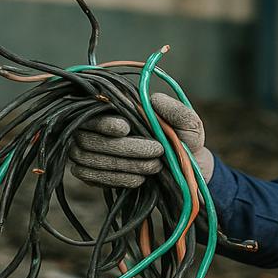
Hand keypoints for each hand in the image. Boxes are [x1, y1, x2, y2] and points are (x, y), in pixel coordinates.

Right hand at [69, 93, 213, 188]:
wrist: (184, 172)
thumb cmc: (183, 142)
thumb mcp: (189, 125)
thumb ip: (176, 111)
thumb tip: (155, 99)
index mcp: (115, 110)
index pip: (92, 114)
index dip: (104, 121)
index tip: (125, 128)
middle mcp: (95, 129)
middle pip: (90, 139)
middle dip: (125, 147)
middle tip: (157, 151)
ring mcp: (89, 153)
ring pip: (91, 159)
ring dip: (125, 164)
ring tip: (155, 166)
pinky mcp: (92, 175)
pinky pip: (95, 178)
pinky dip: (119, 178)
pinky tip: (140, 178)